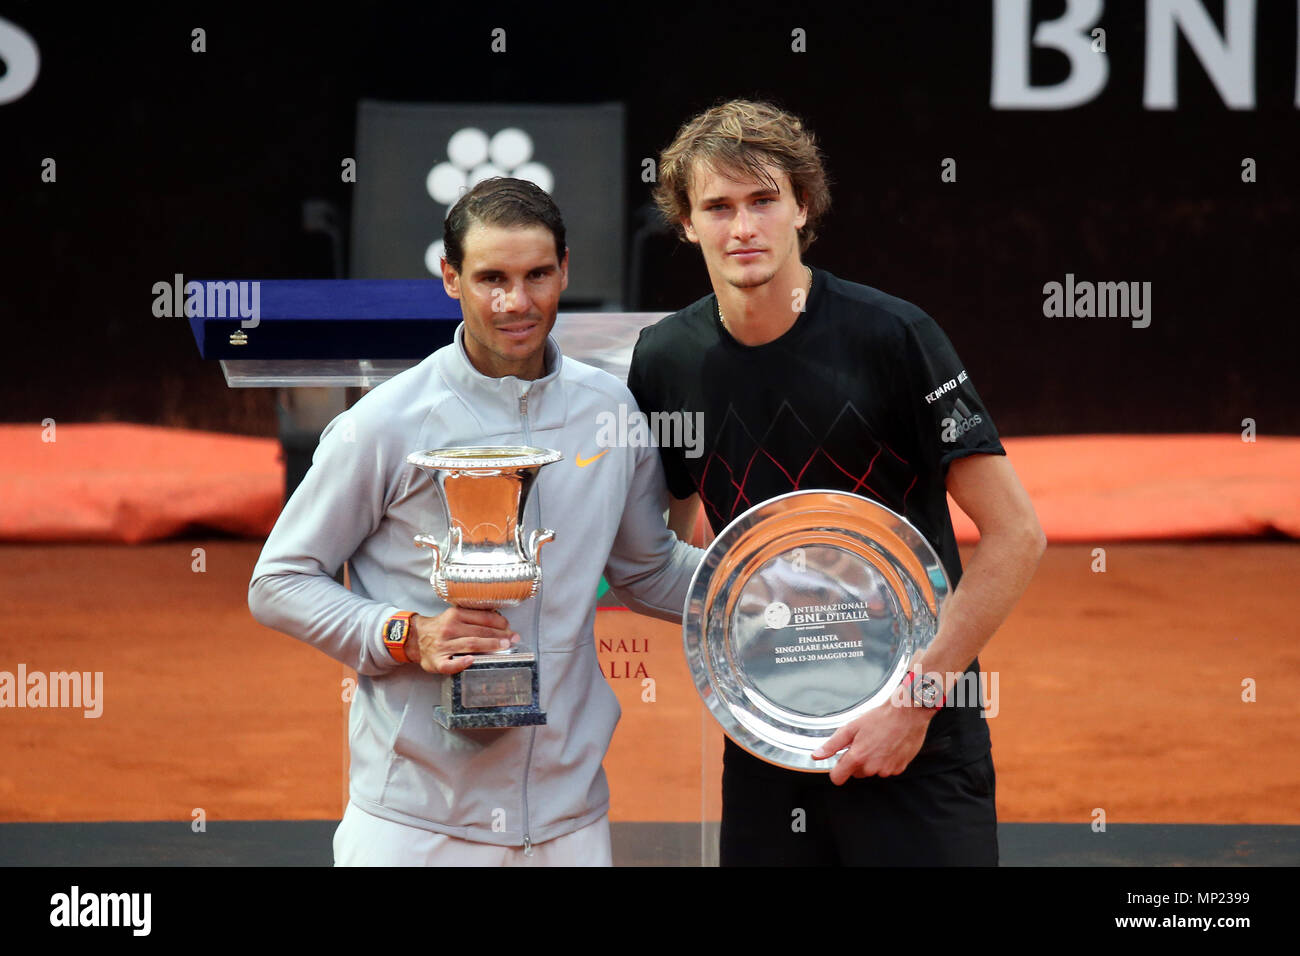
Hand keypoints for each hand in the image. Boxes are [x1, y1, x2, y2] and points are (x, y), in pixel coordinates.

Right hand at [406, 608, 517, 674]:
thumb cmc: (440, 628)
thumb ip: (473, 617)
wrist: (415, 638)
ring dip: (489, 646)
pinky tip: (471, 661)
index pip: (482, 618)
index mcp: (455, 615)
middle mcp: (449, 629)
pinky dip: (461, 663)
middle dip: (499, 636)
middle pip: (479, 632)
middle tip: (513, 639)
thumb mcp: (454, 615)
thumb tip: (501, 622)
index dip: (499, 623)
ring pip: (470, 645)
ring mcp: (443, 646)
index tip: (510, 628)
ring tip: (503, 647)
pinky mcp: (437, 661)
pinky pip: (450, 664)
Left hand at [810, 700, 933, 785]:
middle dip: (857, 761)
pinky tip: (889, 746)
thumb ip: (832, 744)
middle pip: (856, 773)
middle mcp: (872, 767)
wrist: (908, 714)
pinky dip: (886, 761)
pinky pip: (887, 769)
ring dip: (872, 761)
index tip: (840, 763)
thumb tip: (816, 756)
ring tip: (878, 742)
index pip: (838, 778)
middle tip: (864, 742)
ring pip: (872, 771)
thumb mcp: (851, 727)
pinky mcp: (899, 768)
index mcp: (857, 757)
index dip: (836, 771)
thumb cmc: (881, 718)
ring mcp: (887, 769)